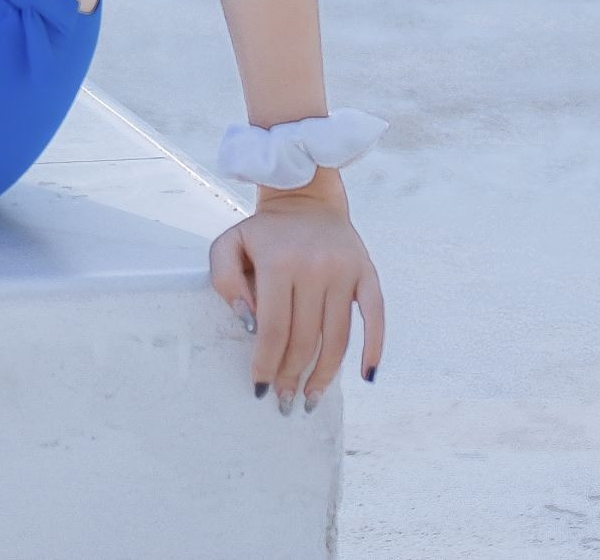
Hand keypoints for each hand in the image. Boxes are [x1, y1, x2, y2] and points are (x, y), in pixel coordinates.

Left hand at [208, 168, 383, 412]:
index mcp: (279, 262)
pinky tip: (366, 376)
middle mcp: (315, 267)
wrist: (304, 197)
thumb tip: (248, 324)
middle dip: (292, 375)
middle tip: (284, 401)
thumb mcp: (228, 245)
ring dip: (326, 374)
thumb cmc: (263, 232)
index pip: (273, 329)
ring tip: (312, 397)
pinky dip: (374, 348)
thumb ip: (225, 281)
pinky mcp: (367, 273)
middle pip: (305, 338)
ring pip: (338, 337)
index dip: (267, 364)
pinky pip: (375, 317)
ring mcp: (345, 271)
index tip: (260, 388)